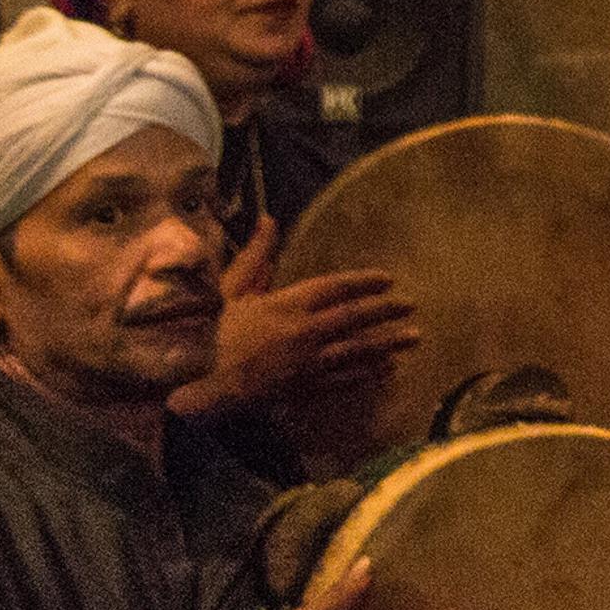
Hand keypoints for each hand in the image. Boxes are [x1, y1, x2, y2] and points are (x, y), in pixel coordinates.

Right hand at [174, 220, 421, 421]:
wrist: (195, 384)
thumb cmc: (208, 333)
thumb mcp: (230, 290)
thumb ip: (255, 256)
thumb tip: (269, 220)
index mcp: (286, 304)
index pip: (335, 288)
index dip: (364, 282)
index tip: (388, 280)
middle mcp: (304, 332)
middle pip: (355, 318)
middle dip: (386, 311)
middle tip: (411, 306)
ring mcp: (307, 364)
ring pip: (358, 351)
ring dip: (388, 343)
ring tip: (415, 338)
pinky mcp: (305, 389)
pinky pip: (345, 380)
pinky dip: (369, 373)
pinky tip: (387, 369)